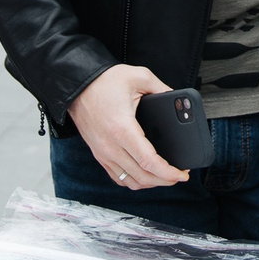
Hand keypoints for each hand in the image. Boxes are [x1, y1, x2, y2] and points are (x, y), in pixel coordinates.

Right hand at [68, 64, 189, 189]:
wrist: (76, 85)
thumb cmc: (103, 81)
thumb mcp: (139, 76)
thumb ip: (162, 88)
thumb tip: (178, 100)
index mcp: (122, 129)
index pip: (149, 162)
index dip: (169, 172)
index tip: (183, 174)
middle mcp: (110, 146)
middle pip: (142, 176)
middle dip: (165, 180)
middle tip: (179, 175)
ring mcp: (103, 153)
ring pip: (130, 181)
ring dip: (150, 183)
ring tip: (165, 176)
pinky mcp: (98, 154)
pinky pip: (118, 177)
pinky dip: (134, 180)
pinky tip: (145, 173)